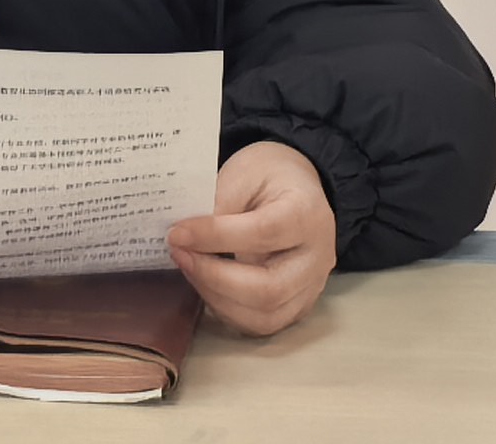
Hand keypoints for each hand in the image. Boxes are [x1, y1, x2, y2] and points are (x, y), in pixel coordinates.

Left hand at [169, 139, 336, 335]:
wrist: (298, 189)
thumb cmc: (269, 177)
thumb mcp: (244, 172)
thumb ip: (220, 203)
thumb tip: (187, 239)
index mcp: (307, 213)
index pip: (264, 233)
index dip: (216, 237)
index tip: (178, 233)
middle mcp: (317, 258)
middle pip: (269, 289)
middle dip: (214, 277)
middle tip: (179, 254)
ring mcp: (311, 288)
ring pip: (265, 316)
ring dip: (217, 298)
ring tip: (189, 267)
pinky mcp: (298, 306)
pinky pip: (263, 324)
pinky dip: (229, 310)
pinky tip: (207, 285)